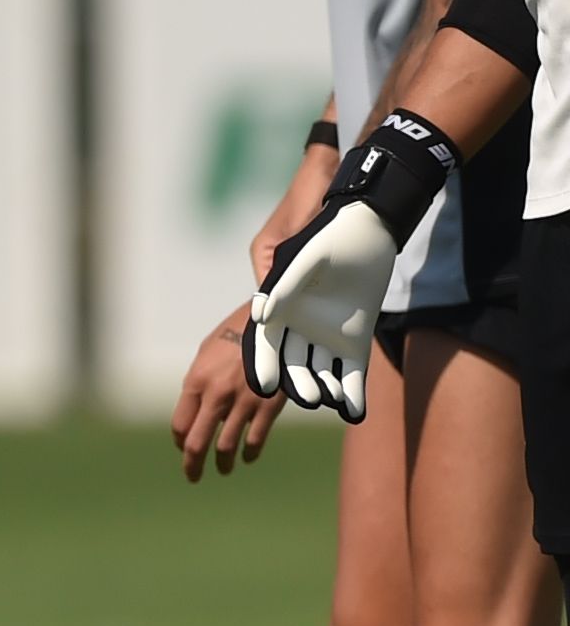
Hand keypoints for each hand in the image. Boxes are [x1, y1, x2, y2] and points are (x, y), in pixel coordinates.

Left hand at [169, 312, 285, 481]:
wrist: (272, 321)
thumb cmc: (235, 334)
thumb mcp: (207, 354)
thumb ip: (199, 383)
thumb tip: (195, 410)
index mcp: (196, 381)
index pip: (180, 425)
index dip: (180, 441)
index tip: (184, 447)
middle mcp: (217, 395)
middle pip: (197, 443)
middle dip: (192, 465)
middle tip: (192, 476)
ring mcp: (244, 403)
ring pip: (226, 446)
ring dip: (223, 463)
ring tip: (223, 469)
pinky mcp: (269, 405)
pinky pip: (255, 439)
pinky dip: (250, 452)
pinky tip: (248, 456)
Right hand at [247, 108, 453, 419]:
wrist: (364, 214)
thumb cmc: (323, 225)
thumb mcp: (299, 250)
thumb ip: (281, 282)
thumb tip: (261, 314)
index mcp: (277, 304)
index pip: (264, 340)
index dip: (262, 363)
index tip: (263, 387)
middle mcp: (298, 322)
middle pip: (292, 360)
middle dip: (296, 381)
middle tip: (305, 398)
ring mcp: (327, 330)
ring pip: (321, 368)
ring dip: (323, 388)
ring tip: (327, 403)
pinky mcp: (355, 333)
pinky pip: (352, 368)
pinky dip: (352, 391)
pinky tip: (354, 410)